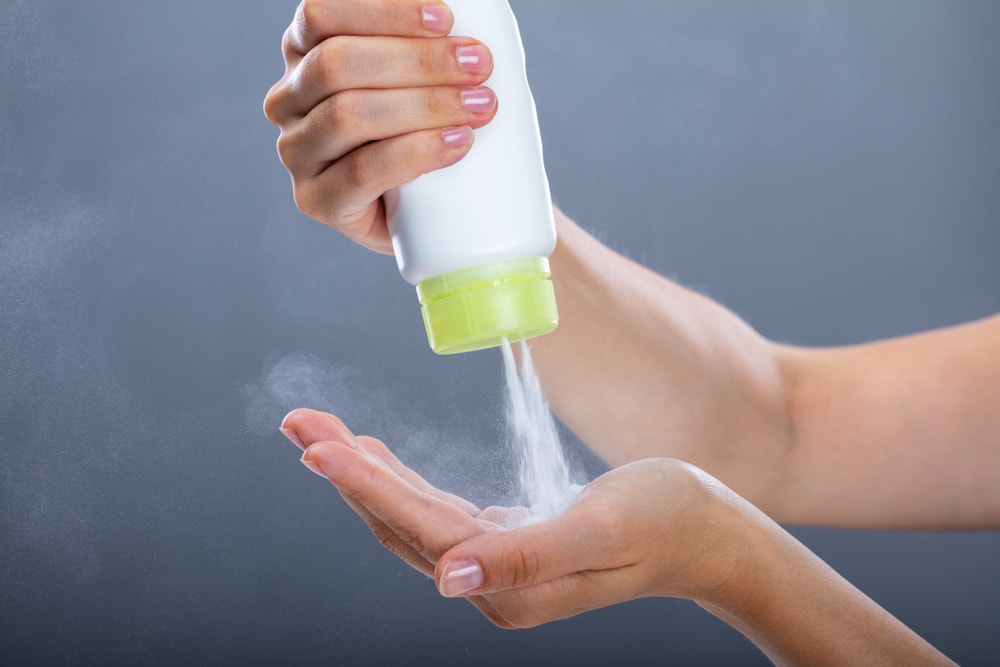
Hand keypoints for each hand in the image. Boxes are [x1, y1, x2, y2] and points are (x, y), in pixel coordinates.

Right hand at [263, 0, 498, 252]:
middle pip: (337, 64)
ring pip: (348, 115)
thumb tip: (472, 24)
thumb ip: (418, 45)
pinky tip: (456, 143)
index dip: (384, 12)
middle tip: (478, 66)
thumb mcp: (412, 78)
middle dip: (417, 61)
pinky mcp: (315, 201)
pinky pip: (362, 171)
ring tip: (479, 106)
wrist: (419, 217)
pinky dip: (416, 153)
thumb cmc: (422, 132)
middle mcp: (288, 100)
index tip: (447, 18)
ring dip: (423, 106)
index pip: (321, 15)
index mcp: (303, 54)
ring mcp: (297, 154)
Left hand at [278, 408, 747, 627]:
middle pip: (399, 521)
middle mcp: (491, 585)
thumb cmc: (669, 520)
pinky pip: (435, 513)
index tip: (316, 444)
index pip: (416, 526)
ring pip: (409, 516)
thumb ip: (527, 555)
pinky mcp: (507, 545)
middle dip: (345, 470)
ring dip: (362, 474)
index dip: (363, 482)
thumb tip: (449, 577)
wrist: (712, 535)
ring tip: (321, 434)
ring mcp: (496, 568)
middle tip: (299, 422)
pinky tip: (378, 460)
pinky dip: (399, 482)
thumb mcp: (603, 530)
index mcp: (507, 585)